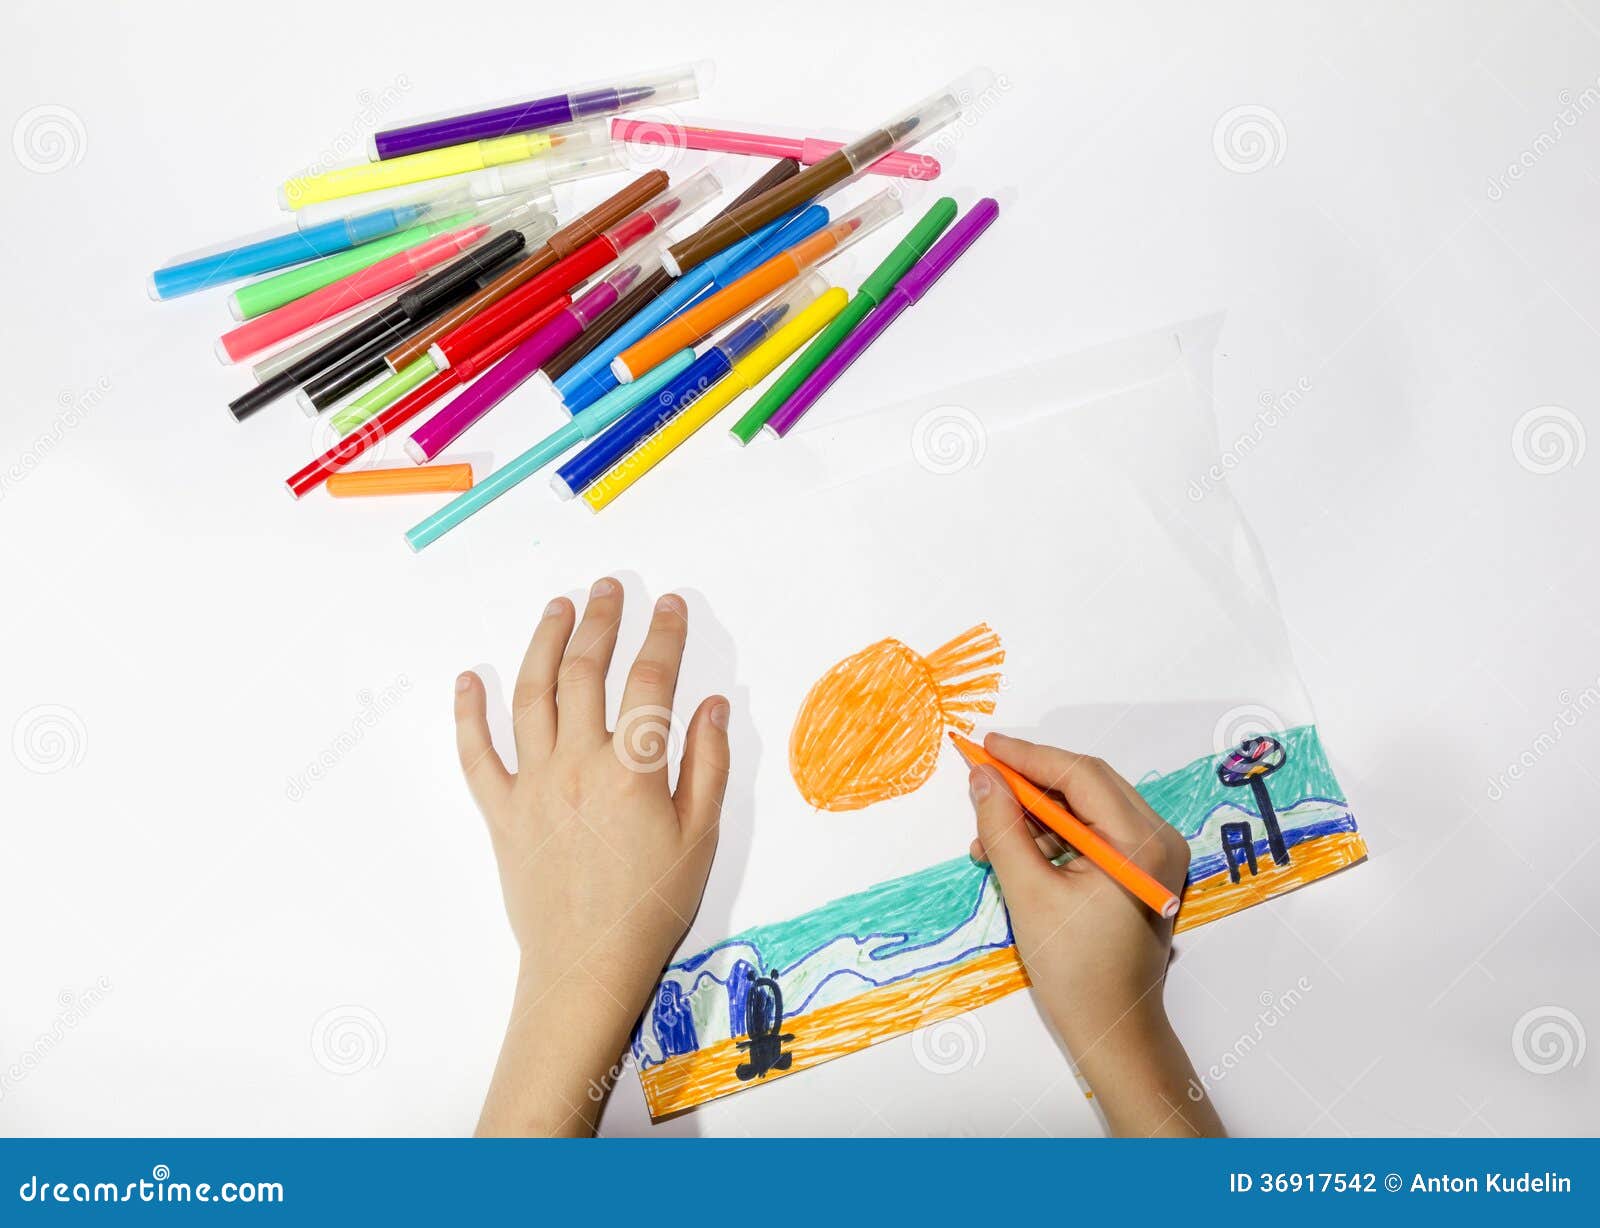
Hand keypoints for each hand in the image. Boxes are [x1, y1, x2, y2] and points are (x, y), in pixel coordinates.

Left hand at [454, 578, 730, 1135]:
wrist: (585, 966)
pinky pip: (476, 754)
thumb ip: (708, 765)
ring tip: (558, 608)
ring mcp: (533, 785)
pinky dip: (469, 713)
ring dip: (543, 643)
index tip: (669, 606)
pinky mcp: (501, 812)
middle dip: (600, 622)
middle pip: (584, 672)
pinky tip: (470, 679)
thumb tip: (712, 706)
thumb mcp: (701, 837)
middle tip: (609, 589)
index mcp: (633, 771)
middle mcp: (578, 765)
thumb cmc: (650, 908)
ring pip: (531, 695)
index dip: (662, 637)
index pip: (650, 682)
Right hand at [967, 732, 1223, 1136]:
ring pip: (1088, 807)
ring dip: (1038, 813)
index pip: (1080, 776)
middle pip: (1088, 783)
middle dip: (1031, 781)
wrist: (1113, 1028)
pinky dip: (1055, 834)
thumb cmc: (1075, 969)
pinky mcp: (1142, 870)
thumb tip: (982, 778)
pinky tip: (1017, 852)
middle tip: (983, 776)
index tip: (985, 746)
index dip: (1028, 757)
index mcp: (1140, 843)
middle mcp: (1159, 840)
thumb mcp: (1027, 892)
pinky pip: (1094, 832)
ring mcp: (1155, 855)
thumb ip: (1002, 828)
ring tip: (990, 837)